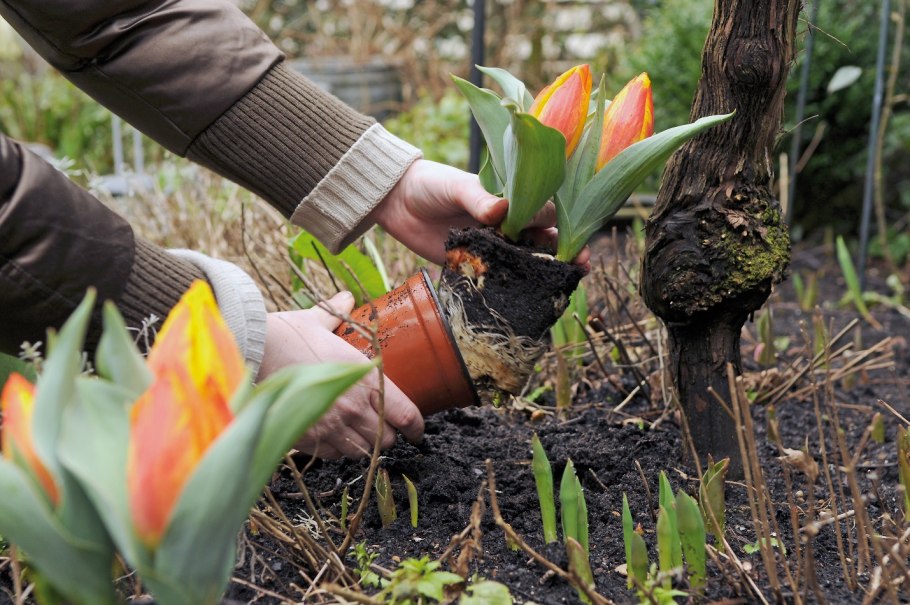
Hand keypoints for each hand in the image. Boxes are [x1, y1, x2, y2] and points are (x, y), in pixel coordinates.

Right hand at [256, 292, 423, 458]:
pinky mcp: (310, 439)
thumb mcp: (319, 321)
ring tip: (356, 432)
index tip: (417, 431)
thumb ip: (338, 313)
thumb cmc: (288, 335)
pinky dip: (338, 450)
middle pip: (387, 439)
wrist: (253, 352)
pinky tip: (332, 436)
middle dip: (386, 435)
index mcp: (366, 378)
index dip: (416, 427)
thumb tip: (345, 298)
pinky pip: (335, 455)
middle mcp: (355, 406)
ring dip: (363, 444)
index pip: (406, 414)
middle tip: (381, 427)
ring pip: (362, 451)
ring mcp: (332, 426)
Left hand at [371, 159, 589, 268]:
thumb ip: (478, 198)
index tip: (576, 239)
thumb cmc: (430, 184)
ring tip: (562, 285)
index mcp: (509, 198)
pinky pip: (497, 277)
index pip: (543, 209)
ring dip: (544, 273)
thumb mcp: (455, 185)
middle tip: (581, 266)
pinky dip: (512, 287)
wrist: (395, 202)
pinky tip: (526, 298)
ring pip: (525, 261)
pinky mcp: (472, 264)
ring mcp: (491, 245)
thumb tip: (501, 209)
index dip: (563, 223)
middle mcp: (506, 223)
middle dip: (565, 252)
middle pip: (543, 238)